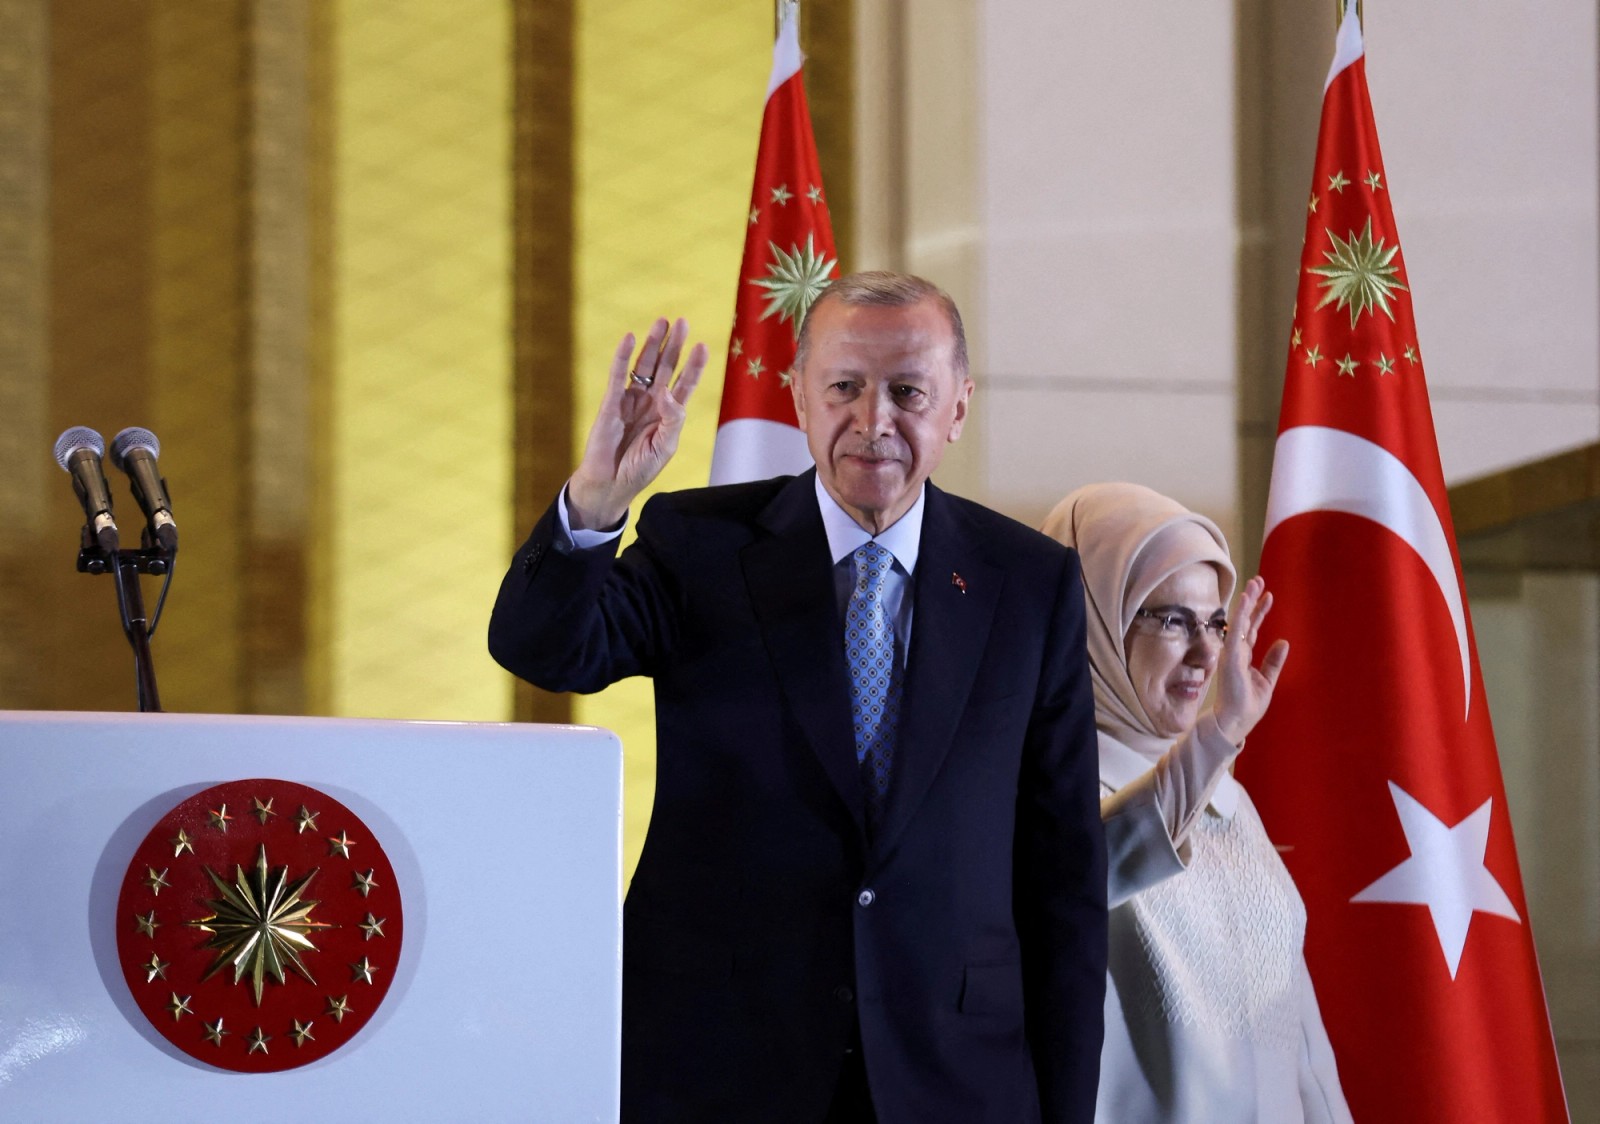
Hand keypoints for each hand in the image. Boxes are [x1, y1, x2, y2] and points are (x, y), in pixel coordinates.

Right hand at [567, 318, 707, 529]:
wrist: (610, 484)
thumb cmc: (640, 469)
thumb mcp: (665, 447)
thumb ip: (672, 419)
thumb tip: (667, 392)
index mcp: (668, 414)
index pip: (685, 384)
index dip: (694, 365)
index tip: (703, 346)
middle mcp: (651, 403)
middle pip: (665, 367)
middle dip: (674, 346)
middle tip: (682, 322)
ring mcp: (631, 400)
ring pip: (644, 367)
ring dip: (652, 345)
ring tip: (661, 322)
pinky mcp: (610, 403)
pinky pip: (617, 375)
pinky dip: (623, 357)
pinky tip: (630, 339)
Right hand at [1211, 575, 1289, 744]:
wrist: (1236, 721)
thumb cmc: (1248, 704)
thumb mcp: (1267, 680)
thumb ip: (1273, 661)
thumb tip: (1283, 642)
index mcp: (1243, 656)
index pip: (1251, 629)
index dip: (1259, 612)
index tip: (1268, 596)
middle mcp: (1235, 651)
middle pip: (1245, 621)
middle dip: (1252, 601)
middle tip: (1259, 580)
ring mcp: (1231, 653)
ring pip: (1238, 622)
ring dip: (1246, 602)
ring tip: (1254, 584)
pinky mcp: (1229, 657)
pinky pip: (1234, 632)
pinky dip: (1239, 616)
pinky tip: (1245, 602)